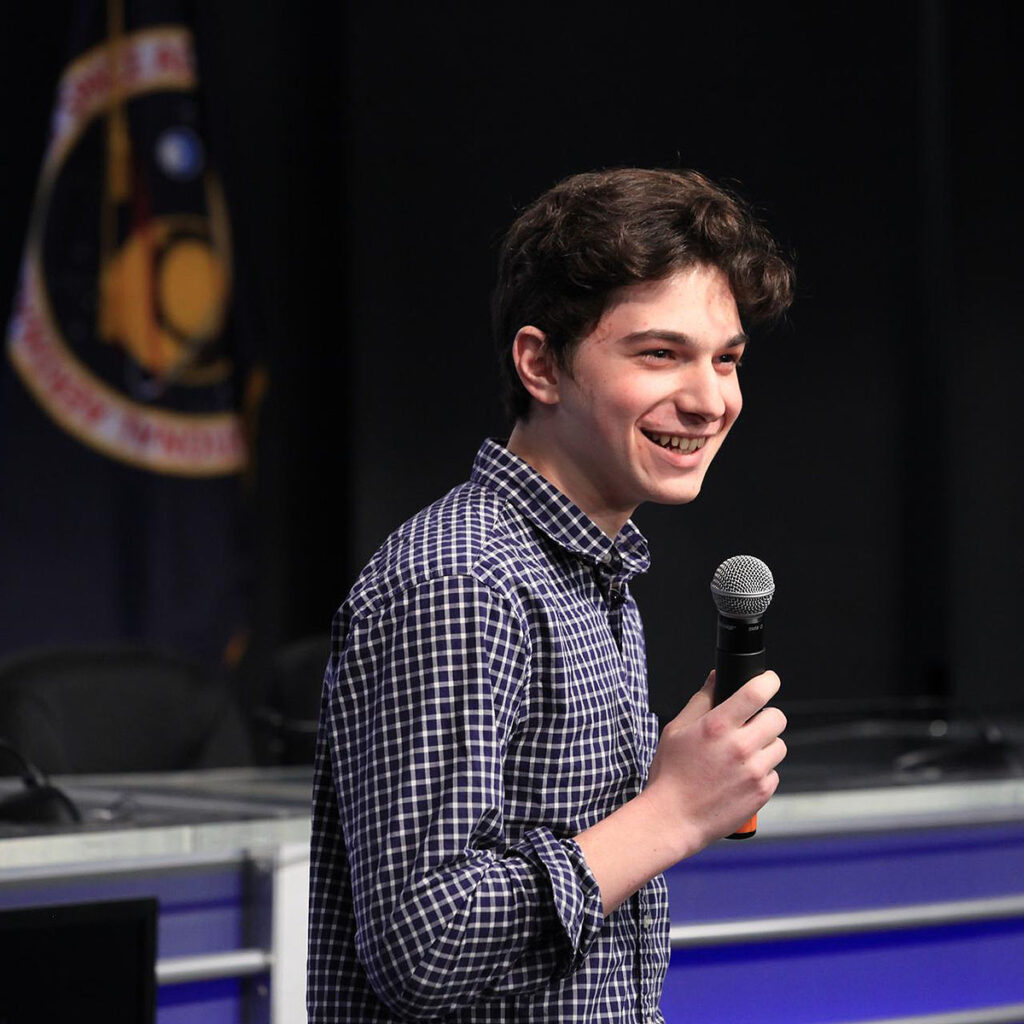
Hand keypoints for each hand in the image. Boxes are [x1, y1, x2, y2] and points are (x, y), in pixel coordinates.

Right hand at [641, 669, 786, 858]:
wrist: (672, 819)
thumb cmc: (670, 774)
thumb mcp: (676, 730)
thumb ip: (701, 700)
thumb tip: (716, 678)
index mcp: (717, 726)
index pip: (756, 692)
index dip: (768, 681)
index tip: (769, 680)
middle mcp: (739, 747)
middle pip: (777, 718)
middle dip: (766, 717)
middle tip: (750, 725)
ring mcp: (753, 772)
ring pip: (779, 746)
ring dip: (766, 746)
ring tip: (742, 755)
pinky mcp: (762, 793)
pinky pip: (774, 772)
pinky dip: (762, 772)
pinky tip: (740, 777)